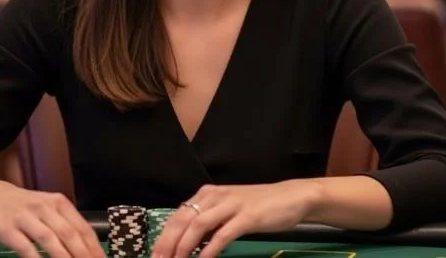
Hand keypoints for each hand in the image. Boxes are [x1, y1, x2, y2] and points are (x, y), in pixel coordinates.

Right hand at [0, 180, 104, 257]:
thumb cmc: (26, 206)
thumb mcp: (49, 208)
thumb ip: (66, 224)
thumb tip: (88, 248)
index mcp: (59, 203)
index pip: (82, 227)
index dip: (94, 247)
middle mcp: (45, 208)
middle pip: (68, 234)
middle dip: (82, 255)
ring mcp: (26, 218)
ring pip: (49, 240)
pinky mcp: (8, 229)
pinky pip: (25, 247)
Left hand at [151, 181, 319, 257]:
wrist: (291, 197)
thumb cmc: (259, 207)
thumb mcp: (228, 210)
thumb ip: (209, 221)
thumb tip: (188, 241)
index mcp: (207, 194)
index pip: (178, 215)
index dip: (163, 236)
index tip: (154, 255)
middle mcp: (215, 196)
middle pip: (183, 220)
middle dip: (167, 243)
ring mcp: (231, 205)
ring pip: (198, 225)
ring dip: (183, 247)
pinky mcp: (247, 217)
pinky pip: (222, 234)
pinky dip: (209, 250)